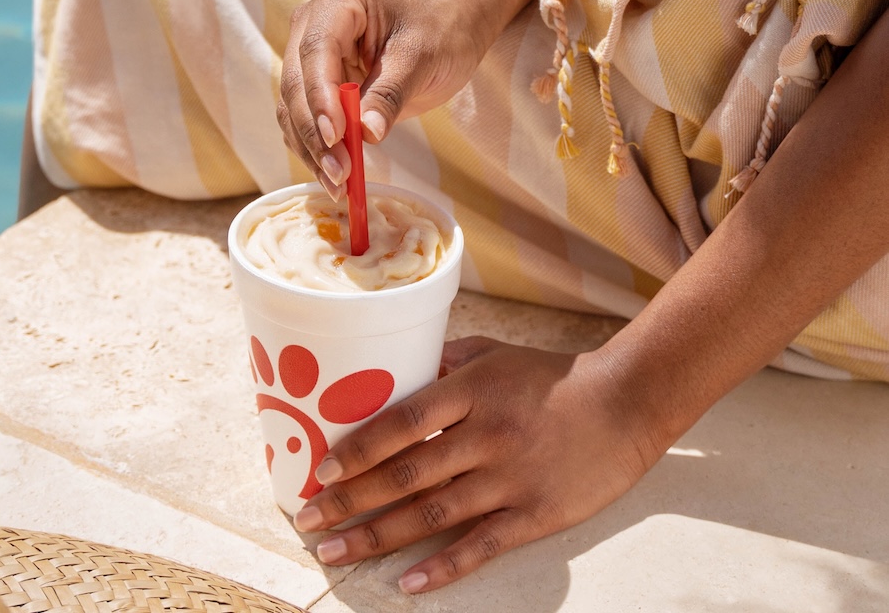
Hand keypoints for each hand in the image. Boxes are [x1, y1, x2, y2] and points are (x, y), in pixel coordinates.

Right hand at [276, 0, 484, 200]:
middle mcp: (311, 23)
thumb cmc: (439, 31)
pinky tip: (334, 178)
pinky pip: (302, 121)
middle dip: (316, 133)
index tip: (336, 136)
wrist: (447, 29)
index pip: (316, 50)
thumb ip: (390, 93)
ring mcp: (307, 54)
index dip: (320, 97)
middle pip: (296, 83)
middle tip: (340, 172)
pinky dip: (315, 151)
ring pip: (292, 108)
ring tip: (339, 185)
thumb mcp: (422, 58)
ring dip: (311, 150)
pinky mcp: (312, 84)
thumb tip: (366, 133)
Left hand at [291, 337, 667, 592]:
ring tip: (333, 552)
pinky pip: (482, 545)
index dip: (357, 451)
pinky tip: (407, 582)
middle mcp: (487, 435)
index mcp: (472, 390)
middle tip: (307, 519)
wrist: (629, 401)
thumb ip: (443, 361)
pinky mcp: (537, 514)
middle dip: (349, 500)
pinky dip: (443, 567)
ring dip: (377, 536)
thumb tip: (389, 368)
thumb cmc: (551, 376)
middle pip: (405, 475)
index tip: (320, 472)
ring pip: (431, 514)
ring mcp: (512, 478)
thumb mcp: (494, 353)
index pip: (401, 423)